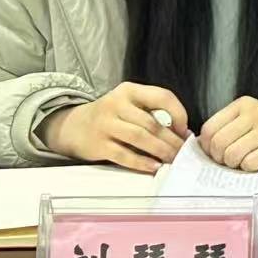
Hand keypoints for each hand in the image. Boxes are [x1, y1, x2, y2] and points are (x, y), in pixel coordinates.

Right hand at [38, 82, 190, 173]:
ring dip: (160, 151)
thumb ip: (152, 113)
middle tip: (183, 152)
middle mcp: (116, 104)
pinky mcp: (98, 145)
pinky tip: (154, 166)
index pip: (162, 96)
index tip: (184, 129)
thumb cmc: (111, 116)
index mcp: (129, 90)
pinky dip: (142, 162)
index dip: (178, 113)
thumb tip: (182, 133)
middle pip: (152, 123)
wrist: (73, 126)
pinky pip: (124, 155)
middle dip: (172, 140)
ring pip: (140, 138)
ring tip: (172, 159)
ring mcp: (105, 124)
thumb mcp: (129, 104)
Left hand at [198, 98, 257, 171]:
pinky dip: (248, 168)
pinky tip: (256, 162)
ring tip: (242, 161)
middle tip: (228, 160)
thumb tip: (202, 146)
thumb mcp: (251, 115)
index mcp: (243, 104)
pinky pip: (249, 163)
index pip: (210, 128)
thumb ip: (228, 125)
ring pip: (232, 155)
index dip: (207, 146)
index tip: (214, 152)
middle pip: (219, 143)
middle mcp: (255, 114)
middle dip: (219, 158)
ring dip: (233, 164)